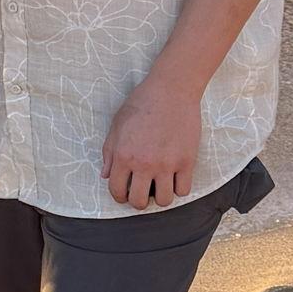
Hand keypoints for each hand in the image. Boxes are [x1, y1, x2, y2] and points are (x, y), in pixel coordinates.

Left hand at [101, 75, 201, 209]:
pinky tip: (175, 177)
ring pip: (163, 201)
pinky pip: (183, 190)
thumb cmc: (141, 102)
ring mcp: (167, 164)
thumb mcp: (117, 124)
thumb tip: (105, 175)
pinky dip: (178, 187)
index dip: (119, 196)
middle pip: (139, 202)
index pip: (116, 191)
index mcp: (123, 155)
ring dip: (160, 196)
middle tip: (142, 191)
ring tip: (160, 185)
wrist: (171, 89)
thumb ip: (109, 152)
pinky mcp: (187, 161)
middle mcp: (143, 163)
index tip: (125, 193)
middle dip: (138, 200)